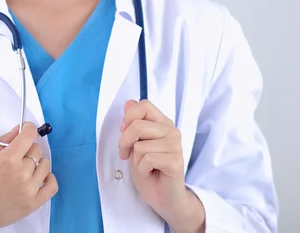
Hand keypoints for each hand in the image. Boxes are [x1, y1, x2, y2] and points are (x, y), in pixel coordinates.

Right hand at [0, 122, 57, 232]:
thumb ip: (2, 140)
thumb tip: (19, 129)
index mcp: (8, 159)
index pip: (29, 136)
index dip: (29, 128)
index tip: (27, 129)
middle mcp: (22, 172)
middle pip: (37, 150)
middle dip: (28, 148)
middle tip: (18, 155)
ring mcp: (30, 189)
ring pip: (45, 165)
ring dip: (37, 163)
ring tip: (26, 168)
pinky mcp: (34, 203)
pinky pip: (52, 185)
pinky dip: (49, 179)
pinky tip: (39, 178)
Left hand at [119, 100, 204, 231]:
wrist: (162, 198)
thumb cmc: (148, 170)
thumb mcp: (134, 143)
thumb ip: (132, 122)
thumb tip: (128, 102)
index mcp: (162, 123)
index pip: (144, 105)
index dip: (128, 117)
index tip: (123, 132)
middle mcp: (172, 131)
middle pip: (137, 125)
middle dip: (124, 142)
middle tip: (127, 155)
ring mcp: (176, 146)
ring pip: (140, 144)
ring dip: (135, 159)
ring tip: (144, 166)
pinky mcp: (176, 161)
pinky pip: (147, 159)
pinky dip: (142, 169)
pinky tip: (151, 173)